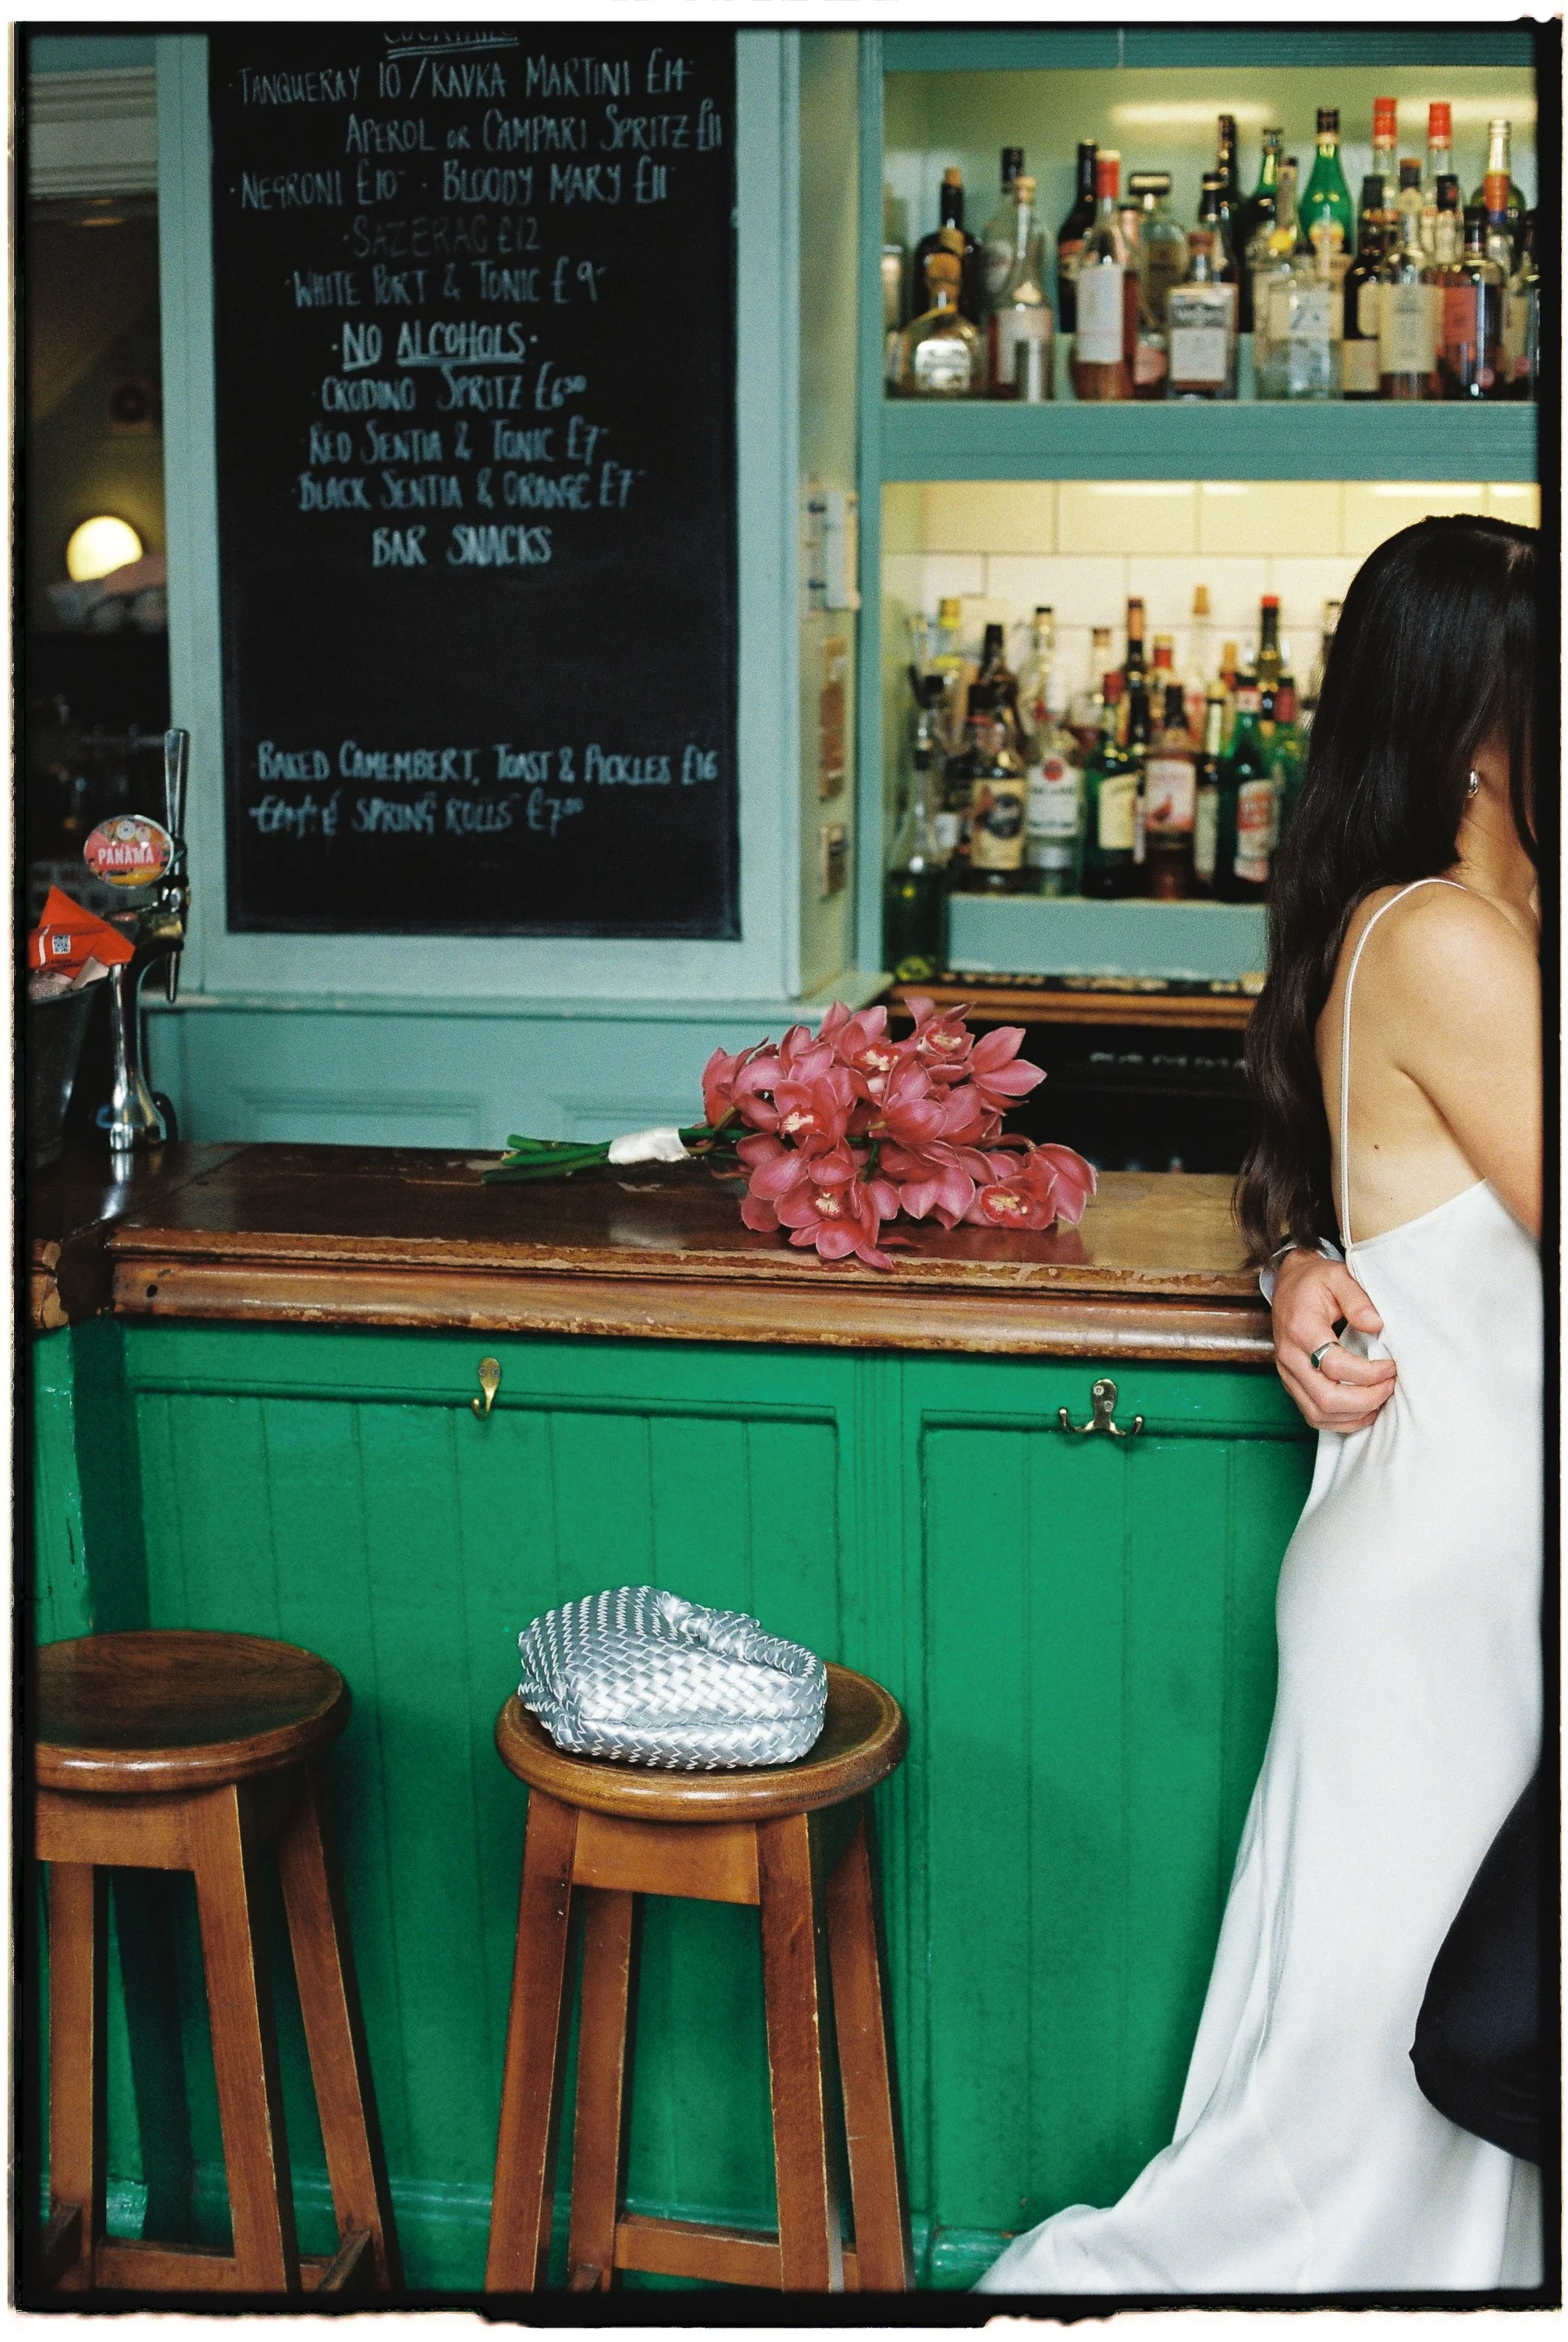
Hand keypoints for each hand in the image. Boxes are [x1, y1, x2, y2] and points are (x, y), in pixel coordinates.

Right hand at [1270, 1250, 1395, 1433]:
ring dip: (1354, 1414)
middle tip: (1390, 1386)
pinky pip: (1313, 1415)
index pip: (1335, 1365)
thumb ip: (1357, 1299)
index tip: (1392, 1366)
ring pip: (1318, 1412)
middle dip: (1365, 1399)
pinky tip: (1363, 1411)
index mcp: (1301, 1329)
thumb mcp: (1337, 1276)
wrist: (1288, 1284)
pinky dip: (1341, 1421)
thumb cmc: (1314, 1281)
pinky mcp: (1292, 1383)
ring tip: (1380, 1399)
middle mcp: (1289, 1356)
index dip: (1369, 1372)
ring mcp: (1288, 1373)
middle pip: (1326, 1398)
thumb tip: (1376, 1324)